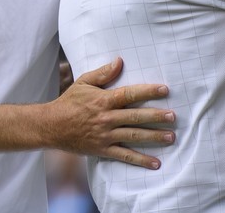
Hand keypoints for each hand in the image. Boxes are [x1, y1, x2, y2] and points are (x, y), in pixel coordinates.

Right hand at [48, 57, 175, 168]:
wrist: (51, 126)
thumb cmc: (69, 102)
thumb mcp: (83, 83)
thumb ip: (102, 73)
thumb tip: (119, 61)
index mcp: (103, 100)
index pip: (129, 94)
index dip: (148, 92)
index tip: (165, 89)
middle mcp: (106, 118)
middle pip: (135, 116)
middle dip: (156, 116)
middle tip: (173, 116)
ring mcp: (105, 135)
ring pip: (133, 135)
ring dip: (153, 137)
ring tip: (171, 137)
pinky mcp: (102, 149)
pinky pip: (124, 156)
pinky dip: (140, 160)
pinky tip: (156, 163)